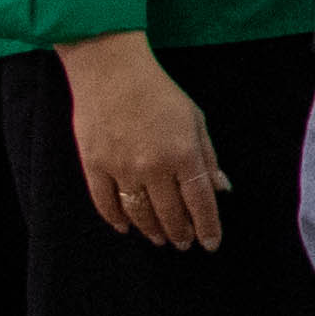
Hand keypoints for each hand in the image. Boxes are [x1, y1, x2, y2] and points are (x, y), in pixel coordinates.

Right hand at [64, 32, 225, 254]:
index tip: (211, 244)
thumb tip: (220, 189)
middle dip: (181, 233)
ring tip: (161, 239)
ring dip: (152, 230)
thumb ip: (208, 157)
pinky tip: (126, 227)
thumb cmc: (159, 92)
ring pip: (139, 214)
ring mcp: (121, 169)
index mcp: (184, 155)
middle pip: (170, 214)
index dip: (208, 227)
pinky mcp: (94, 166)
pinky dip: (116, 219)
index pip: (200, 203)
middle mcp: (153, 167)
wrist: (111, 71)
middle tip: (184, 243)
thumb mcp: (195, 120)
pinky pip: (105, 203)